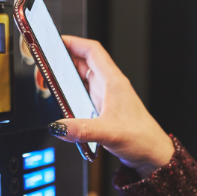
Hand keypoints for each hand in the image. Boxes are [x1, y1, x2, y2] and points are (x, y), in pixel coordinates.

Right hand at [49, 36, 174, 178]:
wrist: (152, 154)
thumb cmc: (141, 138)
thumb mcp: (108, 132)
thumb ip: (81, 129)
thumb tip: (58, 127)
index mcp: (113, 82)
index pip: (92, 50)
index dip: (71, 42)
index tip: (52, 42)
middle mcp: (109, 86)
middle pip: (83, 62)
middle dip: (62, 60)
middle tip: (44, 69)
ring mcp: (106, 97)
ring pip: (83, 78)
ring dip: (65, 77)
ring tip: (49, 82)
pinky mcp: (104, 109)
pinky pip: (84, 94)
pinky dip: (71, 93)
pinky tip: (63, 102)